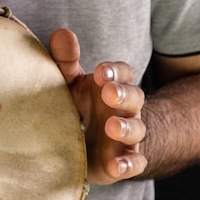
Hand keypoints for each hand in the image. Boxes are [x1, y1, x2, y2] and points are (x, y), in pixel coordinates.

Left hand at [49, 29, 146, 184]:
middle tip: (108, 93)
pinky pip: (135, 163)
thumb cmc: (77, 107)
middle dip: (123, 94)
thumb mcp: (70, 84)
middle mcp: (124, 110)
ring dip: (126, 128)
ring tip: (111, 127)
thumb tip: (62, 33)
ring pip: (137, 129)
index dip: (115, 71)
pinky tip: (117, 166)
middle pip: (135, 97)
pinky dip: (129, 165)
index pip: (123, 73)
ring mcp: (127, 137)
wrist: (86, 146)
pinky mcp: (123, 161)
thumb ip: (65, 61)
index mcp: (111, 86)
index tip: (100, 72)